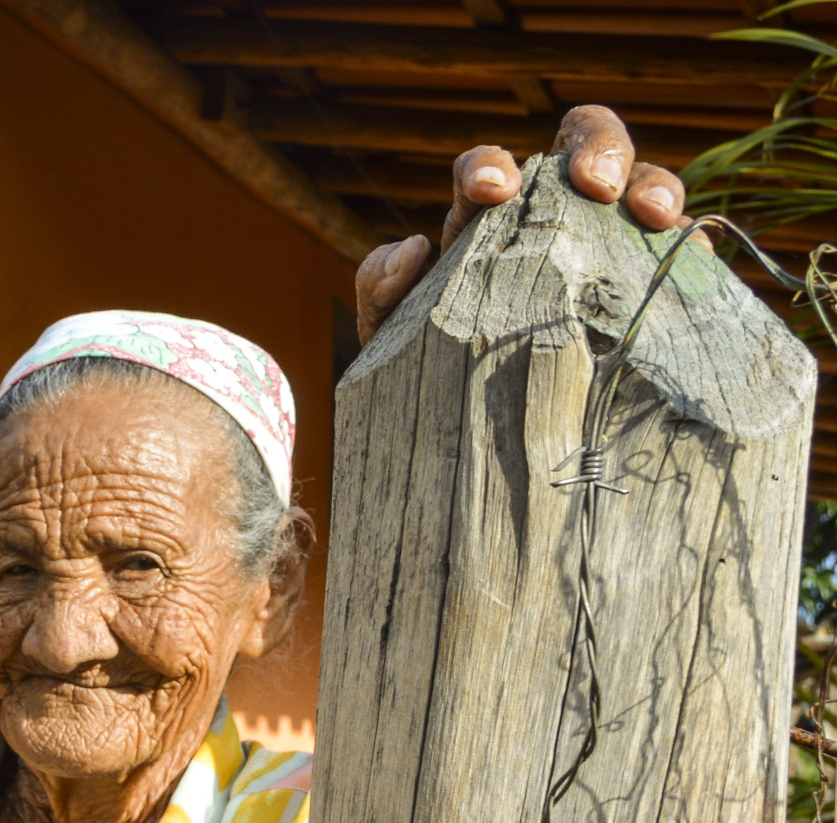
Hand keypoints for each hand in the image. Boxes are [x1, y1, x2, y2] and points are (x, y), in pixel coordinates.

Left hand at [353, 105, 698, 344]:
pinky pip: (679, 251)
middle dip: (599, 148)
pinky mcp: (647, 281)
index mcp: (484, 218)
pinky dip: (688, 247)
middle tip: (595, 186)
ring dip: (657, 186)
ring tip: (656, 217)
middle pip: (586, 143)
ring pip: (646, 185)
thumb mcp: (392, 331)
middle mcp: (551, 214)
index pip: (488, 169)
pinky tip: (691, 259)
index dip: (489, 164)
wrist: (471, 425)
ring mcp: (606, 242)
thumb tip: (413, 247)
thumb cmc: (428, 365)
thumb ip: (383, 285)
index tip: (491, 190)